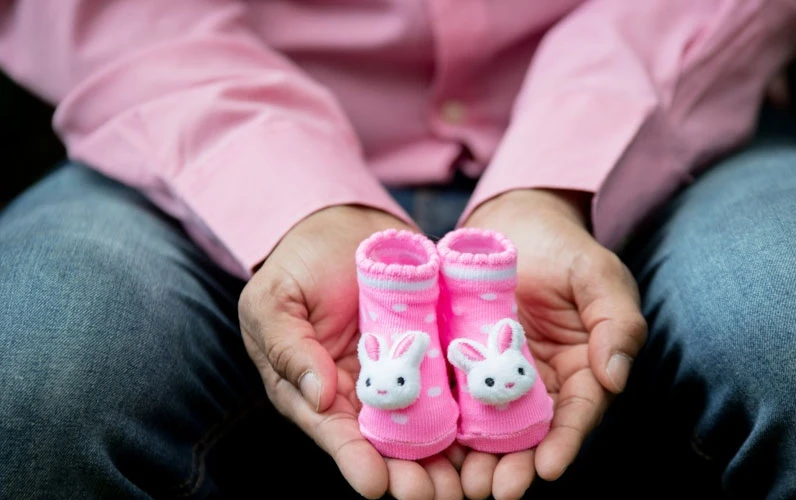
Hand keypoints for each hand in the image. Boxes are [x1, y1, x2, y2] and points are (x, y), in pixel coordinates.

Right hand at [238, 205, 462, 499]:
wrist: (343, 227)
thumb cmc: (297, 265)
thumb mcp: (274, 301)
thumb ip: (288, 346)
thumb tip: (317, 395)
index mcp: (317, 391)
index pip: (335, 434)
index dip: (354, 460)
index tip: (376, 485)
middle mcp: (362, 393)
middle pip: (386, 443)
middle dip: (410, 473)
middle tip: (435, 495)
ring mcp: (400, 375)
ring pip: (425, 425)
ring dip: (446, 456)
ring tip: (468, 483)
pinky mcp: (433, 353)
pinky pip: (452, 383)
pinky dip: (472, 410)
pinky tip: (495, 433)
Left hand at [458, 189, 646, 498]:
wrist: (514, 224)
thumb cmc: (565, 249)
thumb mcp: (599, 277)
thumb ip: (617, 323)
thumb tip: (616, 377)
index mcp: (582, 369)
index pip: (578, 413)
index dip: (565, 442)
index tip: (549, 468)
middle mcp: (543, 383)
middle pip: (533, 433)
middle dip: (517, 464)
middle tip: (496, 490)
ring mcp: (501, 376)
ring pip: (493, 425)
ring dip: (481, 458)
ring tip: (465, 483)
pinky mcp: (467, 364)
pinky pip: (458, 398)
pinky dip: (448, 425)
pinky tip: (433, 446)